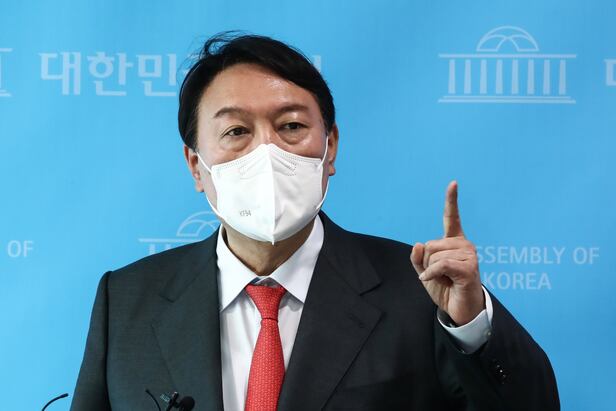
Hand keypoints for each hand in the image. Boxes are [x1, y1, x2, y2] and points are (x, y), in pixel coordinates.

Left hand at [410, 181, 483, 325]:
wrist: (460, 310)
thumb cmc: (445, 289)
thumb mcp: (425, 272)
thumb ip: (418, 259)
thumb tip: (417, 244)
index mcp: (454, 242)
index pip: (452, 218)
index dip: (451, 200)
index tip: (453, 183)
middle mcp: (464, 244)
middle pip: (430, 245)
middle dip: (426, 262)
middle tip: (439, 275)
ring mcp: (469, 255)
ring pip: (434, 256)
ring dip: (432, 271)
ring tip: (445, 280)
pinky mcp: (469, 268)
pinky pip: (441, 265)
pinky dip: (432, 274)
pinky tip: (432, 281)